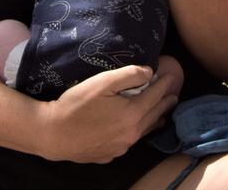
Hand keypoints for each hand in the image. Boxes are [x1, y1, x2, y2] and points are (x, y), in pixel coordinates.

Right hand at [38, 63, 178, 163]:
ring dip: (156, 118)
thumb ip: (129, 75)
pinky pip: (131, 141)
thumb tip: (150, 72)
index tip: (173, 75)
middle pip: (154, 114)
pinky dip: (139, 131)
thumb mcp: (103, 82)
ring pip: (145, 131)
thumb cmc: (77, 104)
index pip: (156, 95)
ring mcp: (121, 147)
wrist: (52, 134)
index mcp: (132, 114)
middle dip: (165, 102)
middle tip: (174, 93)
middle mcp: (131, 134)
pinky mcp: (109, 155)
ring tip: (164, 112)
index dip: (165, 84)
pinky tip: (137, 128)